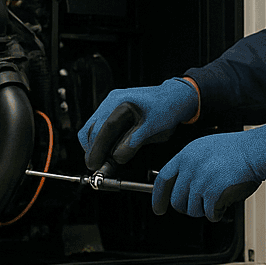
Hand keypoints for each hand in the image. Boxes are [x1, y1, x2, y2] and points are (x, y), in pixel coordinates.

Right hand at [78, 78, 199, 168]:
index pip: (104, 128)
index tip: (94, 164)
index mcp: (123, 103)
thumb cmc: (166, 110)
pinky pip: (98, 126)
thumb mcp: (153, 129)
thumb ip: (134, 143)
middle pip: (92, 128)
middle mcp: (112, 101)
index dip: (97, 148)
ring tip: (104, 160)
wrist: (173, 97)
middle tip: (97, 166)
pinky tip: (108, 149)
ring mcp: (110, 104)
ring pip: (92, 128)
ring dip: (95, 145)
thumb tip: (116, 158)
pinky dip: (100, 140)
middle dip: (93, 149)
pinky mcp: (111, 109)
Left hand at [152, 121, 265, 220]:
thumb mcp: (207, 150)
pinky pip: (208, 213)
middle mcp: (190, 165)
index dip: (158, 197)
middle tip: (199, 208)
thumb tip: (184, 190)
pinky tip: (223, 205)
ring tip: (216, 203)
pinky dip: (216, 214)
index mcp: (187, 154)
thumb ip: (192, 166)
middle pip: (177, 200)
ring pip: (192, 209)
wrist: (258, 150)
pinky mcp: (213, 190)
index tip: (158, 208)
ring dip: (204, 211)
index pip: (163, 179)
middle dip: (187, 209)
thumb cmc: (239, 151)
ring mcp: (201, 178)